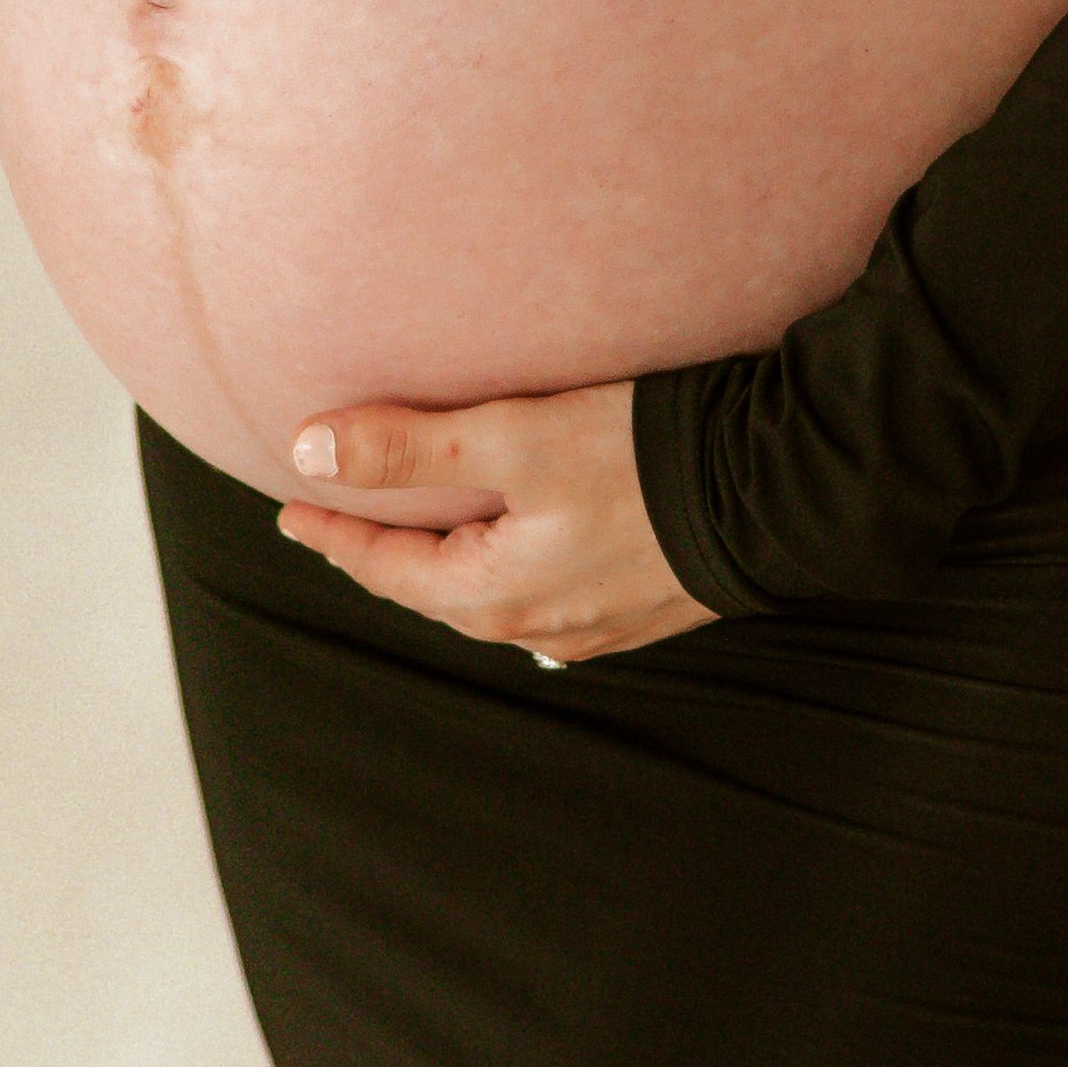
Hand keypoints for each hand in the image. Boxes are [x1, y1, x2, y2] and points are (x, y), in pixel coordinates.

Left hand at [274, 383, 706, 667]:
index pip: (385, 569)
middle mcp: (537, 626)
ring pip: (492, 594)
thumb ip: (411, 449)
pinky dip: (509, 562)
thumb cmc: (644, 460)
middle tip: (347, 515)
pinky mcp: (638, 606)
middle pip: (435, 589)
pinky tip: (519, 541)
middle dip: (387, 554)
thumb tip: (309, 452)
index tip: (291, 508)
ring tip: (426, 525)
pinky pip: (545, 590)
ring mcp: (593, 625)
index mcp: (494, 595)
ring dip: (450, 560)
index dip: (333, 534)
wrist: (776, 491)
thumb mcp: (515, 440)